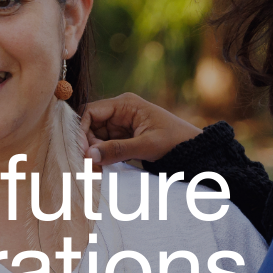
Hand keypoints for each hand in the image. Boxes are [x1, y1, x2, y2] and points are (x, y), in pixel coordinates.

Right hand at [81, 92, 200, 167]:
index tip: (81, 151)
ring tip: (96, 168)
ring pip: (94, 137)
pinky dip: (101, 156)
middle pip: (90, 125)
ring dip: (93, 152)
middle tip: (90, 163)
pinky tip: (102, 166)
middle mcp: (119, 111)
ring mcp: (119, 125)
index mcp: (125, 104)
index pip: (91, 111)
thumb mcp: (146, 145)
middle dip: (87, 144)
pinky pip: (104, 145)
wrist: (192, 149)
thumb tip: (88, 155)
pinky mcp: (122, 137)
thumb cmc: (174, 141)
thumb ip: (117, 150)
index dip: (81, 130)